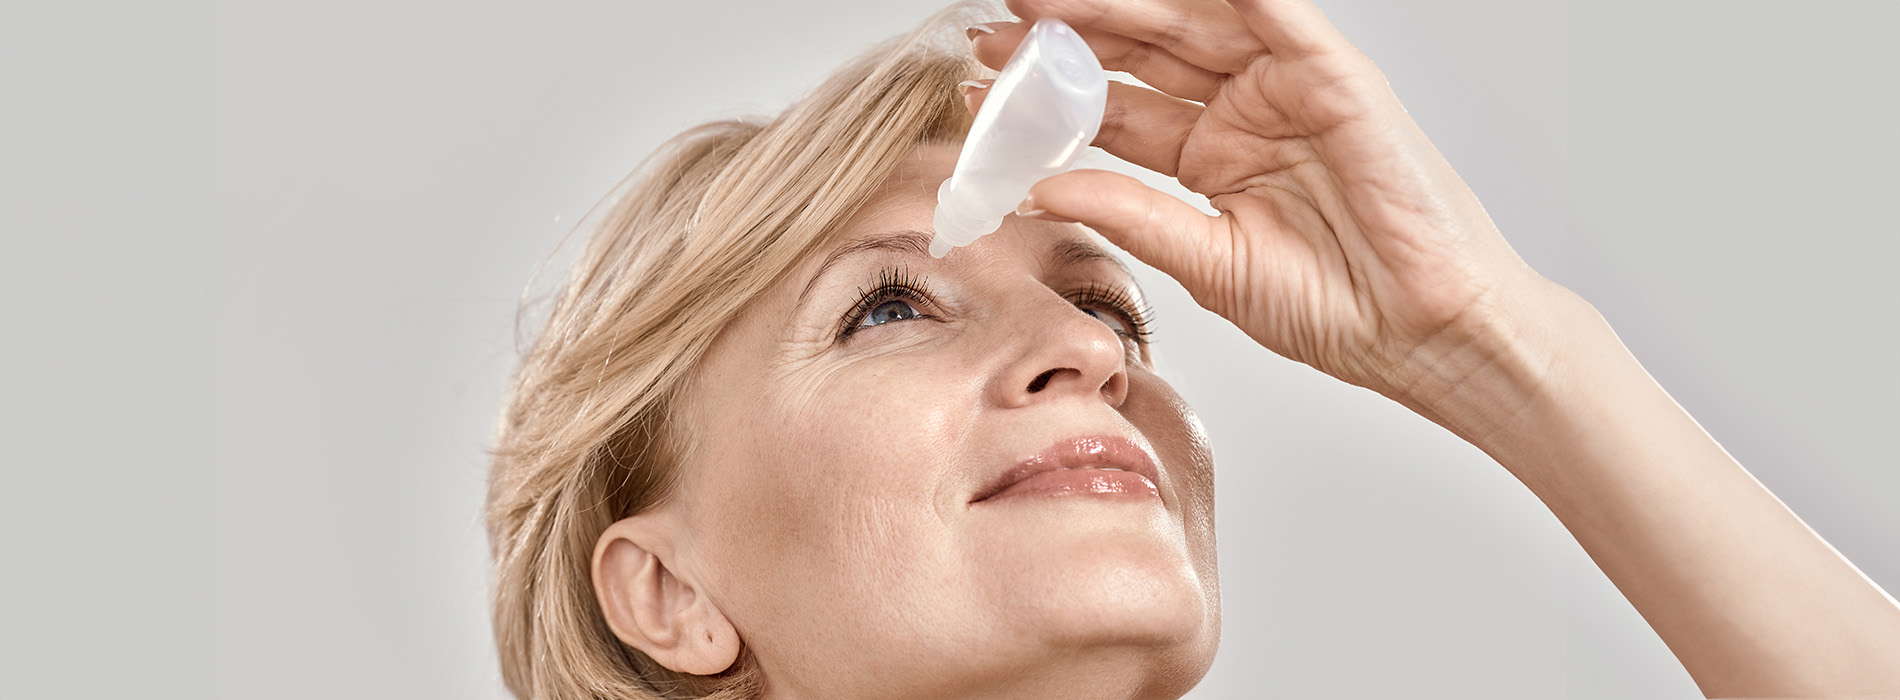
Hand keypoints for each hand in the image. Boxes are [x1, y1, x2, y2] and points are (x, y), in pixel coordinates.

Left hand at [970, 0, 1557, 400]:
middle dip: (1069, 37)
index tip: (981, 85)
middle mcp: (1245, 112)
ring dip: (1121, 7)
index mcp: (1212, 156)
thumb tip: (1040, 189)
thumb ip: (1130, 215)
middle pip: (1142, 55)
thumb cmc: (1338, 309)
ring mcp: (1288, 89)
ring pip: (1192, 24)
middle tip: (995, 26)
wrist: (1424, 334)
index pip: (1116, 109)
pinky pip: (1276, 15)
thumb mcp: (1208, 262)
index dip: (1052, 94)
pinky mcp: (1336, 78)